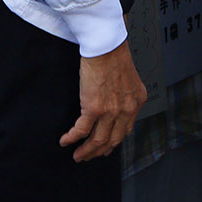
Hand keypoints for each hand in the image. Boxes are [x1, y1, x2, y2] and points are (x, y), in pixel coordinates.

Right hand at [60, 42, 146, 161]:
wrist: (106, 46)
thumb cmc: (114, 55)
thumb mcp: (128, 78)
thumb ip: (124, 94)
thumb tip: (114, 103)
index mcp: (136, 101)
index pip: (126, 129)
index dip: (114, 141)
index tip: (106, 146)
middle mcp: (126, 109)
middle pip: (113, 140)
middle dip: (100, 151)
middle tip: (89, 156)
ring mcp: (111, 111)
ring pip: (98, 140)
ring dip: (86, 151)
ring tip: (78, 156)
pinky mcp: (94, 108)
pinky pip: (82, 130)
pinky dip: (72, 138)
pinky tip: (66, 141)